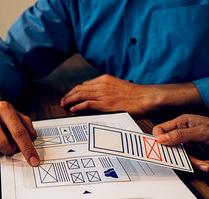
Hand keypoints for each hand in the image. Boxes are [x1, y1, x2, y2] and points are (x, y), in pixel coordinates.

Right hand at [0, 80, 39, 165]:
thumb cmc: (0, 111)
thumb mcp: (17, 114)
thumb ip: (27, 127)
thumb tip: (31, 141)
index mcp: (5, 109)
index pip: (18, 132)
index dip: (27, 149)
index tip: (34, 161)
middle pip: (1, 143)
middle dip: (8, 150)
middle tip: (9, 146)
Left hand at [60, 74, 201, 116]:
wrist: (146, 97)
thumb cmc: (135, 94)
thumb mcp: (118, 86)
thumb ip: (106, 89)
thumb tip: (96, 94)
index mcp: (104, 79)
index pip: (84, 85)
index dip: (74, 91)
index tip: (69, 96)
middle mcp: (102, 85)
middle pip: (79, 89)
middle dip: (68, 95)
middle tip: (62, 101)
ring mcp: (103, 94)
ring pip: (80, 96)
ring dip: (70, 101)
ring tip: (64, 105)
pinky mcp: (105, 104)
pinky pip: (87, 104)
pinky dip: (78, 106)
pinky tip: (73, 109)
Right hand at [152, 114, 208, 171]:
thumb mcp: (200, 132)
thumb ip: (180, 135)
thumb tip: (161, 139)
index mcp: (181, 122)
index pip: (160, 130)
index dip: (159, 138)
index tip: (162, 147)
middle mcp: (183, 132)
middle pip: (170, 146)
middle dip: (180, 155)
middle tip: (185, 159)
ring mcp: (189, 143)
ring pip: (181, 156)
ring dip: (195, 162)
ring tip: (206, 165)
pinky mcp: (195, 152)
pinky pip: (191, 161)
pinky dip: (201, 164)